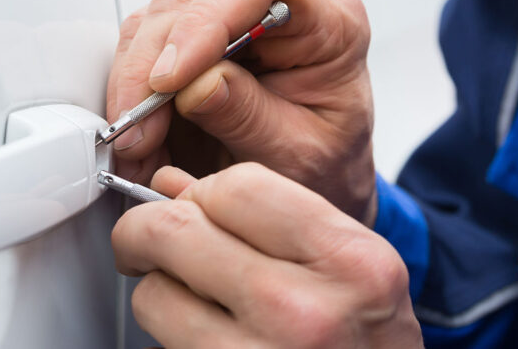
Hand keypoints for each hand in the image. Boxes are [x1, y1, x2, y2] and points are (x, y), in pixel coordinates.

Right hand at [106, 0, 376, 223]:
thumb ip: (250, 118)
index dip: (206, 21)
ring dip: (135, 86)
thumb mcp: (298, 157)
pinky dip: (131, 95)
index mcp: (331, 24)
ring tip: (139, 147)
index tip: (170, 78)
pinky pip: (145, 47)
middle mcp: (278, 5)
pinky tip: (140, 138)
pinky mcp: (196, 39)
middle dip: (152, 67)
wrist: (318, 186)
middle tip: (139, 132)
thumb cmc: (327, 168)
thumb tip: (195, 84)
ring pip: (158, 19)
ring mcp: (232, 16)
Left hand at [112, 163, 422, 347]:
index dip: (204, 192)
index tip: (196, 204)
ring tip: (190, 295)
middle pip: (176, 231)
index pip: (237, 187)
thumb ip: (270, 217)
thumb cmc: (371, 343)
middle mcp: (306, 313)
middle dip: (147, 227)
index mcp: (348, 261)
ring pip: (154, 293)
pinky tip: (202, 331)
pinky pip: (162, 343)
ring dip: (158, 288)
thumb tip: (173, 186)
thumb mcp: (352, 267)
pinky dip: (168, 331)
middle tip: (148, 237)